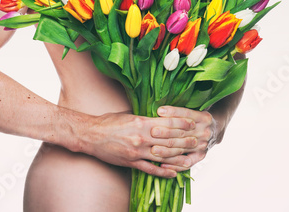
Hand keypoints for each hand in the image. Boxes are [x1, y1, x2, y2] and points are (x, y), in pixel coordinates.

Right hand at [82, 110, 198, 177]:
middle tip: (197, 140)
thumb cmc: (108, 122)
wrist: (91, 135)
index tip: (192, 123)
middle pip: (168, 140)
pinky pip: (150, 169)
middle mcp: (141, 137)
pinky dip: (163, 172)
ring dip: (178, 157)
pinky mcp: (131, 162)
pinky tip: (173, 173)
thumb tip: (158, 117)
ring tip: (190, 157)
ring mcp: (137, 152)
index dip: (181, 123)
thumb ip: (144, 117)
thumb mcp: (128, 114)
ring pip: (163, 156)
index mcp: (141, 122)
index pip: (167, 123)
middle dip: (185, 141)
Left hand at [154, 106, 216, 172]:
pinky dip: (174, 165)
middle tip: (152, 132)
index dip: (173, 112)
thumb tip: (159, 110)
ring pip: (182, 148)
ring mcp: (203, 145)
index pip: (186, 113)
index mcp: (204, 117)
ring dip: (167, 150)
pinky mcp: (201, 156)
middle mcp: (205, 131)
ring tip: (153, 150)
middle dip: (166, 132)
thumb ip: (179, 111)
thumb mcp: (194, 110)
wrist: (215, 130)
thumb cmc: (197, 118)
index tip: (159, 111)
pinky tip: (162, 165)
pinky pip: (187, 162)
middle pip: (183, 132)